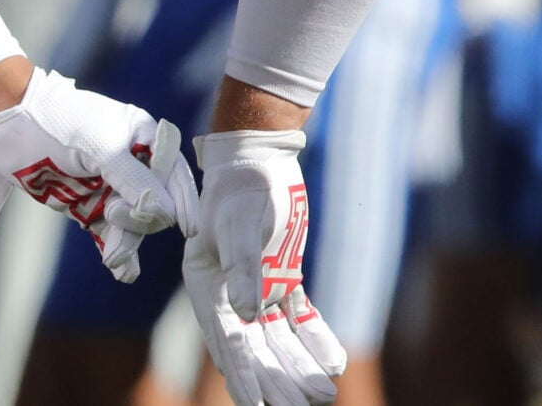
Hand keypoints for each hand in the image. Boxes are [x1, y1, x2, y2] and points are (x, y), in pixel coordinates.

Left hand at [0, 69, 198, 281]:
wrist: (10, 125)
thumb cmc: (61, 123)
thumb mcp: (102, 149)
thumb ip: (135, 181)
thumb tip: (167, 213)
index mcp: (144, 138)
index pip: (174, 173)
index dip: (183, 200)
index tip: (188, 228)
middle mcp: (132, 163)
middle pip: (154, 202)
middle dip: (141, 218)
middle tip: (113, 215)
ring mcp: (109, 186)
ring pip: (131, 222)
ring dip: (127, 241)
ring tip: (114, 259)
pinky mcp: (87, 205)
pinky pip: (108, 232)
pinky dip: (115, 249)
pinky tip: (125, 272)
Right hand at [188, 129, 345, 404]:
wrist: (259, 159)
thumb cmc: (241, 188)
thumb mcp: (240, 227)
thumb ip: (244, 270)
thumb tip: (245, 314)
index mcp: (207, 288)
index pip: (228, 341)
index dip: (244, 374)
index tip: (257, 405)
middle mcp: (230, 296)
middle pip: (256, 348)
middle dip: (278, 381)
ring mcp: (259, 288)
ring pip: (280, 338)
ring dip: (299, 366)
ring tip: (323, 394)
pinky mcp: (282, 278)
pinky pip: (300, 316)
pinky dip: (315, 338)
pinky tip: (333, 361)